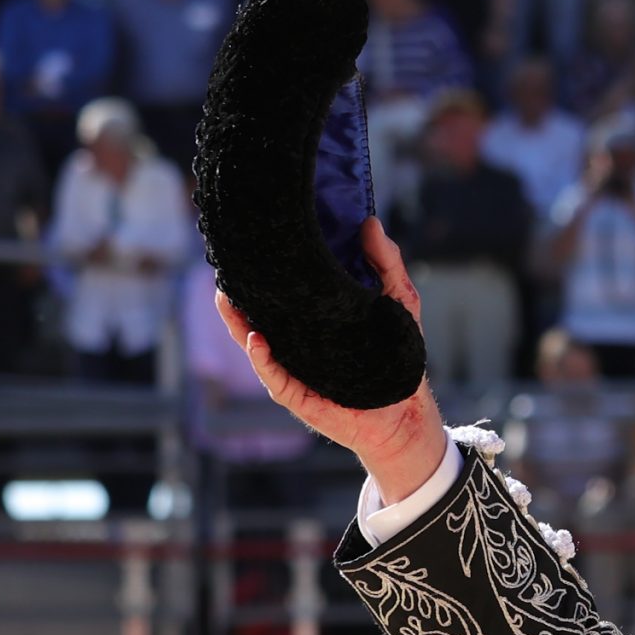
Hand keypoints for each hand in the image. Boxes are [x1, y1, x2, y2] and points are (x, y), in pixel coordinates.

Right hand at [215, 218, 447, 503]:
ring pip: (254, 343)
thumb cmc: (400, 355)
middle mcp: (297, 341)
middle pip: (256, 314)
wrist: (407, 412)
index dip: (264, 271)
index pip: (283, 291)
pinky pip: (274, 376)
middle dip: (238, 293)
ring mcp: (293, 368)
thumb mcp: (399, 300)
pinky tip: (255, 339)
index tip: (250, 244)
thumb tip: (369, 222)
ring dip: (237, 322)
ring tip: (226, 298)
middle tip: (226, 266)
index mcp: (315, 318)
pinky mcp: (298, 395)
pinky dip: (262, 358)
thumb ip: (386, 263)